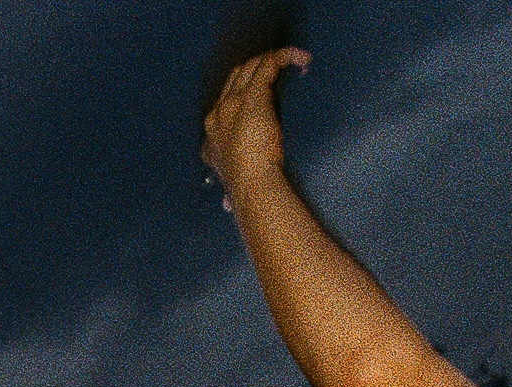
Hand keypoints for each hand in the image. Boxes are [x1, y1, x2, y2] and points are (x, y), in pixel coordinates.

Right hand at [201, 44, 309, 199]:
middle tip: (279, 70)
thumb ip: (229, 191)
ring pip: (250, 67)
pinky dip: (285, 56)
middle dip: (257, 68)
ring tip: (294, 60)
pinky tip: (300, 58)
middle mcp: (218, 114)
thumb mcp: (230, 188)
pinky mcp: (252, 96)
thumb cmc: (245, 191)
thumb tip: (226, 205)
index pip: (225, 101)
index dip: (243, 91)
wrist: (250, 187)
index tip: (263, 92)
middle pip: (236, 77)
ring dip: (271, 60)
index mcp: (211, 138)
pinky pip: (268, 64)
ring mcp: (233, 103)